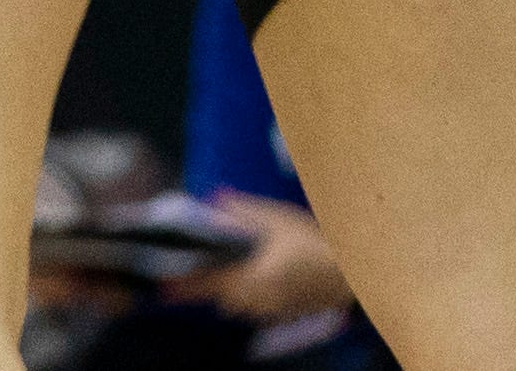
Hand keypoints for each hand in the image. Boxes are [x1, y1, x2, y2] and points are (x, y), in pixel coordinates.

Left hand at [165, 193, 353, 322]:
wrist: (350, 273)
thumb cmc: (313, 243)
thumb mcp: (278, 219)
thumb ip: (244, 211)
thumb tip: (215, 201)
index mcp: (256, 276)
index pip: (212, 282)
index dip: (187, 285)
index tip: (165, 288)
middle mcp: (261, 299)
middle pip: (224, 298)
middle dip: (212, 282)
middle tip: (200, 268)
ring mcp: (273, 310)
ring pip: (240, 305)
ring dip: (231, 289)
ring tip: (236, 266)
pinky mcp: (284, 313)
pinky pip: (257, 307)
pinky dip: (250, 294)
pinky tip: (258, 274)